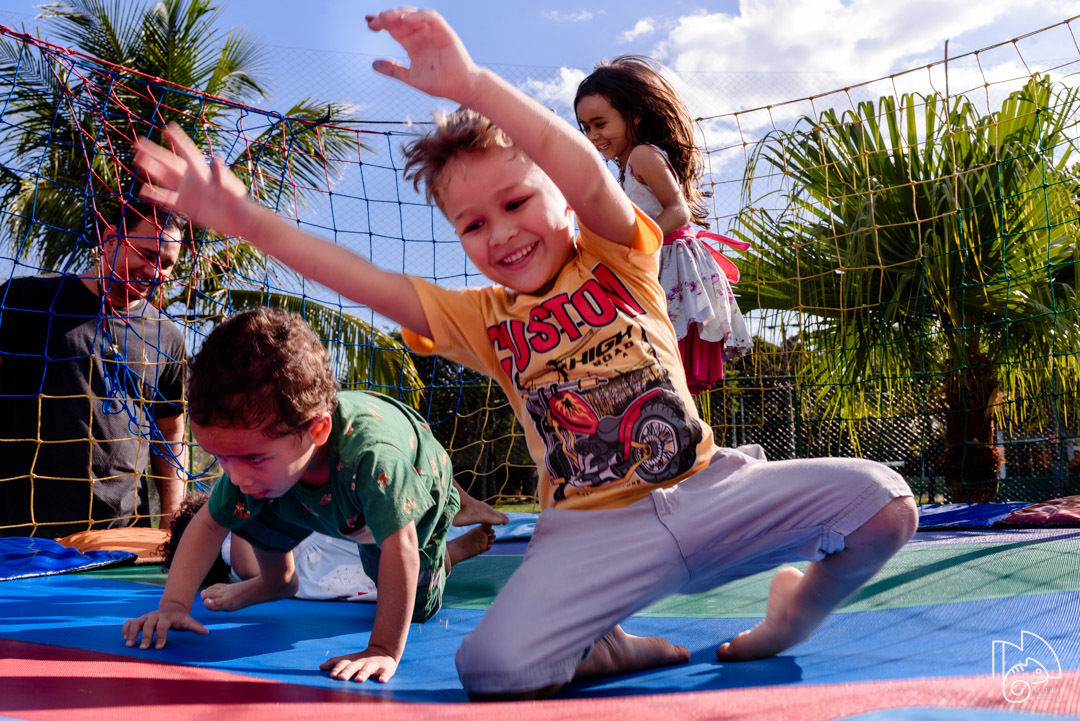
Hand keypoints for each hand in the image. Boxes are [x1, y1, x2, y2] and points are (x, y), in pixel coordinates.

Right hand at [121, 601, 207, 649]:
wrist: (172, 608)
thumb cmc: (180, 618)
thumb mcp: (187, 621)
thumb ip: (195, 626)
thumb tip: (207, 632)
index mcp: (167, 618)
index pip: (163, 626)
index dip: (161, 636)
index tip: (160, 647)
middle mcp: (154, 616)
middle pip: (148, 625)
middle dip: (145, 636)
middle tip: (144, 648)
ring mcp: (145, 617)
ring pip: (136, 623)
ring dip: (131, 633)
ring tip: (129, 645)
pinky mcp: (139, 620)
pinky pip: (129, 622)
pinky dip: (125, 629)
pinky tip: (124, 638)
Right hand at [134, 124, 254, 238]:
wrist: (240, 221)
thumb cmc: (238, 202)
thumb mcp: (231, 188)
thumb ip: (222, 175)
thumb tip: (216, 159)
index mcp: (203, 172)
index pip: (187, 153)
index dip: (178, 141)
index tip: (167, 128)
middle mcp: (192, 180)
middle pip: (169, 163)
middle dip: (154, 152)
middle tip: (138, 141)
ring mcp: (188, 193)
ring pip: (165, 178)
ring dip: (151, 169)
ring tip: (137, 159)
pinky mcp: (187, 207)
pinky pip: (168, 199)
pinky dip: (156, 195)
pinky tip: (143, 190)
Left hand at [320, 646, 399, 682]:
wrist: (383, 650)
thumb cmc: (361, 660)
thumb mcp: (349, 659)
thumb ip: (335, 663)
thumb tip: (320, 667)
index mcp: (353, 661)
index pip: (343, 663)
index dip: (338, 668)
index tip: (332, 675)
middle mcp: (362, 662)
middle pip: (354, 666)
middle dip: (347, 672)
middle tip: (341, 678)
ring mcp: (374, 665)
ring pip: (368, 669)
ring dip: (363, 673)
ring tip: (358, 679)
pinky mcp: (386, 669)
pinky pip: (385, 673)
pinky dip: (384, 676)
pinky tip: (382, 680)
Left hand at [366, 8, 481, 104]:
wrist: (459, 88)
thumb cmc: (438, 84)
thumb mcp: (411, 77)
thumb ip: (393, 70)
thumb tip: (373, 64)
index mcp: (411, 43)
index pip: (393, 28)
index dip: (381, 23)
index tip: (369, 23)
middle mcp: (420, 34)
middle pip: (400, 19)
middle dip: (386, 17)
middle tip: (374, 21)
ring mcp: (432, 31)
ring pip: (413, 14)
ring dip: (399, 13)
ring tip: (386, 18)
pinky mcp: (444, 31)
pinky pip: (430, 17)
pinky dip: (419, 15)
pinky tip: (407, 19)